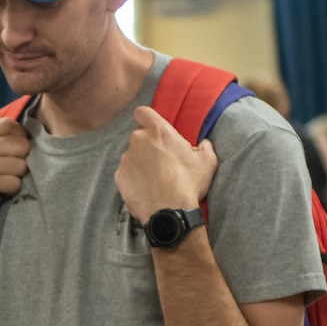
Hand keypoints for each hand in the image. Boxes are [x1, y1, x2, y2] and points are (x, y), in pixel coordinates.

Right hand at [0, 118, 30, 238]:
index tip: (16, 151)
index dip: (20, 137)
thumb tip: (20, 138)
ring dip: (16, 177)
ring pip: (21, 165)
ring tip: (0, 183)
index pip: (10, 124)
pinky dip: (11, 190)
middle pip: (21, 145)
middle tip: (8, 172)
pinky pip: (15, 182)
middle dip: (21, 160)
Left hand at [114, 106, 217, 223]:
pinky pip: (125, 173)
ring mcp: (126, 159)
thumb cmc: (189, 184)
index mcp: (158, 131)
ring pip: (131, 156)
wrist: (170, 213)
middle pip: (138, 136)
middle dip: (147, 146)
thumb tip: (203, 143)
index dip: (146, 119)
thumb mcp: (207, 161)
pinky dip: (133, 179)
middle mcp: (138, 141)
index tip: (152, 129)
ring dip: (140, 163)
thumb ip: (204, 146)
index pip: (142, 112)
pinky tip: (146, 189)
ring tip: (154, 179)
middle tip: (161, 161)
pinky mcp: (119, 177)